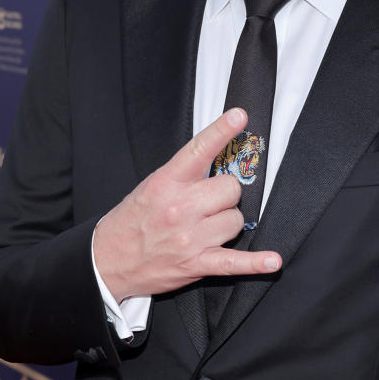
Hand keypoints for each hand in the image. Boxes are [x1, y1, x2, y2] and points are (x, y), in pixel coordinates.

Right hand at [92, 108, 282, 302]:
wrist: (107, 261)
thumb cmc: (130, 222)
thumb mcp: (149, 187)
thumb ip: (182, 176)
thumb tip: (216, 163)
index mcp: (166, 183)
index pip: (199, 150)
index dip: (222, 131)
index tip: (239, 116)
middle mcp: (179, 208)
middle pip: (230, 189)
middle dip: (224, 195)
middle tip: (209, 203)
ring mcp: (190, 237)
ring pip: (236, 220)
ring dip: (227, 223)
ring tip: (206, 228)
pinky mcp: (196, 263)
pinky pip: (234, 263)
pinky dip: (255, 263)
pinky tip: (271, 260)